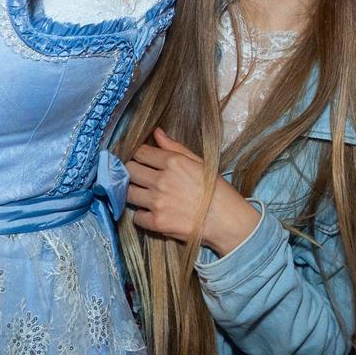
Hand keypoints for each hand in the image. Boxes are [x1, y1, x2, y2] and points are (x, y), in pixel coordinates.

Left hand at [126, 129, 259, 253]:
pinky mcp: (157, 222)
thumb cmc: (217, 190)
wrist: (227, 221)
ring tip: (144, 195)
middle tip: (140, 177)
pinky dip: (142, 215)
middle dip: (133, 171)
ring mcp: (157, 202)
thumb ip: (175, 147)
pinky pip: (136, 216)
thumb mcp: (200, 162)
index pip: (140, 152)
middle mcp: (161, 180)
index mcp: (173, 162)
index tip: (143, 161)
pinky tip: (152, 213)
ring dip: (134, 192)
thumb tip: (156, 132)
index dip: (140, 155)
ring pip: (128, 192)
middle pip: (129, 170)